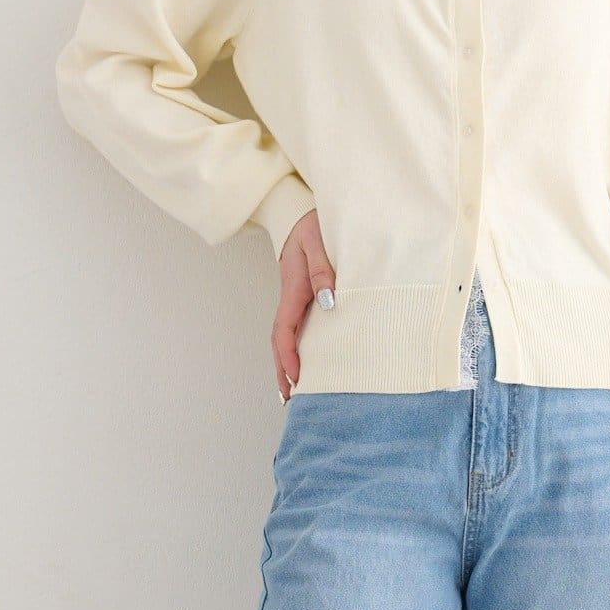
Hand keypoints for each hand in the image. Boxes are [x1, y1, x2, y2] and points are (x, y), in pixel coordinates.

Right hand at [272, 209, 334, 401]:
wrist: (301, 210)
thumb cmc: (313, 223)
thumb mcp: (318, 240)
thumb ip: (322, 269)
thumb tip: (328, 302)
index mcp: (293, 289)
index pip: (285, 330)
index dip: (288, 356)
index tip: (296, 378)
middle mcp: (291, 298)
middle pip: (281, 341)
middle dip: (283, 371)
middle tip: (290, 399)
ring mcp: (296, 299)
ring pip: (288, 336)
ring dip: (289, 363)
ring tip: (295, 390)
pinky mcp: (304, 297)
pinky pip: (298, 328)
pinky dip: (298, 348)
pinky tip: (309, 361)